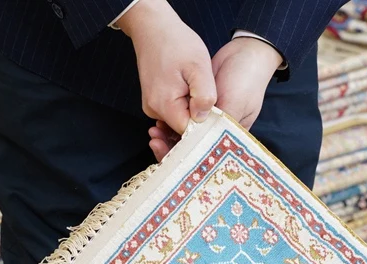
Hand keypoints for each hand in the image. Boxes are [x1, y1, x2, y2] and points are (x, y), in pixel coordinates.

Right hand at [118, 0, 215, 150]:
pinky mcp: (153, 102)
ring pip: (178, 121)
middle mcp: (154, 111)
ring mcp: (152, 107)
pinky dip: (182, 105)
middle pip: (182, 130)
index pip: (189, 133)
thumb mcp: (199, 66)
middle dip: (198, 121)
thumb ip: (204, 95)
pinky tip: (187, 91)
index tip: (215, 117)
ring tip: (195, 90)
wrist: (153, 27)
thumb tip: (204, 118)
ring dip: (190, 112)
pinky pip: (172, 112)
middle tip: (208, 102)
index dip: (204, 128)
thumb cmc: (177, 42)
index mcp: (165, 106)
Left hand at [147, 34, 282, 161]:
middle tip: (155, 143)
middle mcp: (216, 134)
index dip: (187, 158)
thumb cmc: (246, 80)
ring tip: (154, 134)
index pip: (205, 157)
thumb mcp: (233, 103)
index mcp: (228, 139)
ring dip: (168, 137)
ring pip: (184, 137)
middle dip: (172, 149)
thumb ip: (214, 121)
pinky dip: (170, 124)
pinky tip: (158, 125)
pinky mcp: (198, 110)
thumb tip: (192, 138)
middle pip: (192, 150)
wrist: (246, 54)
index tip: (170, 153)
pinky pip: (182, 121)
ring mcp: (207, 122)